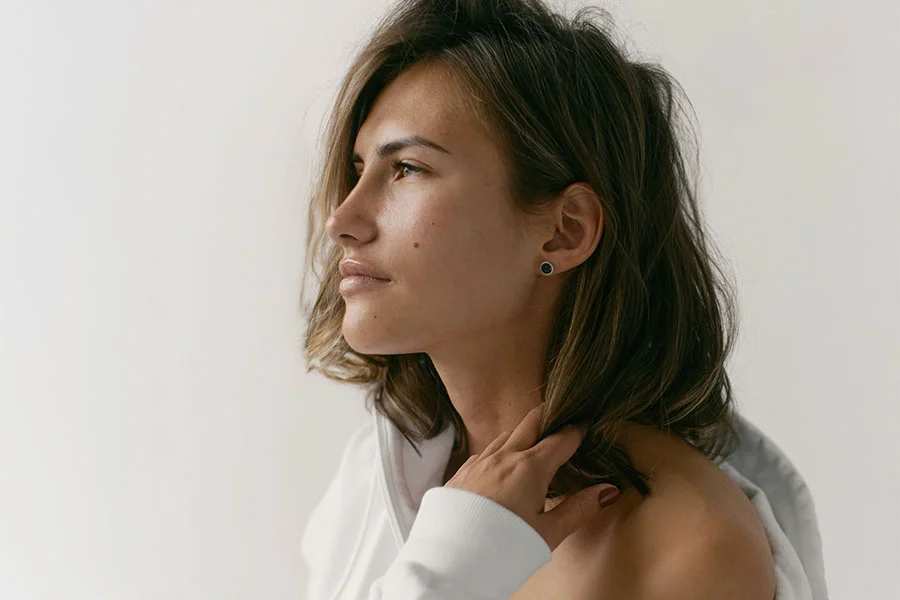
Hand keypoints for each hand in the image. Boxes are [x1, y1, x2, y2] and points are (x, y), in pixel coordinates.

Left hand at [444, 403, 621, 550]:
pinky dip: (499, 450)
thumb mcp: (549, 533)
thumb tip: (607, 491)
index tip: (585, 426)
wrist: (452, 559)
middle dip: (549, 417)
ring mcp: (479, 462)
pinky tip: (500, 464)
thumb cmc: (503, 547)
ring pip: (505, 435)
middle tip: (561, 417)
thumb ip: (579, 508)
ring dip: (522, 434)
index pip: (561, 439)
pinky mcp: (461, 472)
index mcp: (530, 467)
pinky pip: (484, 451)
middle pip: (531, 422)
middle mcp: (503, 457)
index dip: (577, 431)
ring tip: (532, 442)